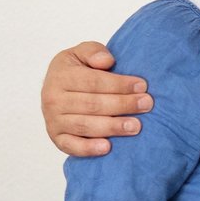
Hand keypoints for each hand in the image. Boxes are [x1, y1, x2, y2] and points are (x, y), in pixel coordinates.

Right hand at [42, 42, 152, 156]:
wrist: (55, 91)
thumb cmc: (75, 71)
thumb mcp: (81, 53)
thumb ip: (93, 51)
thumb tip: (106, 61)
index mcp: (60, 76)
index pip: (93, 82)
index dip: (119, 84)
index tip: (142, 86)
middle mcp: (53, 99)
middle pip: (92, 104)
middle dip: (122, 104)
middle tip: (146, 104)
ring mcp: (53, 121)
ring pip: (85, 125)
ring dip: (112, 127)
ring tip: (136, 126)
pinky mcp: (57, 138)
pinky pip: (72, 146)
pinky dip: (88, 149)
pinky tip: (108, 147)